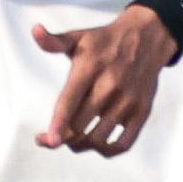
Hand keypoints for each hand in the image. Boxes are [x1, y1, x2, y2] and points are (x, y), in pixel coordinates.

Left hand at [29, 5, 175, 156]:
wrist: (147, 39)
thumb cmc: (106, 42)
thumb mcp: (78, 37)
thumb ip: (54, 41)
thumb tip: (35, 30)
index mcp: (90, 68)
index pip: (70, 102)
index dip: (58, 124)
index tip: (48, 141)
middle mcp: (110, 86)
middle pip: (80, 125)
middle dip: (62, 136)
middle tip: (52, 137)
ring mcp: (128, 101)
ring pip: (98, 138)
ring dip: (80, 145)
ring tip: (72, 139)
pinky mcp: (141, 112)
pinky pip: (123, 143)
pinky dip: (106, 151)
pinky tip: (96, 145)